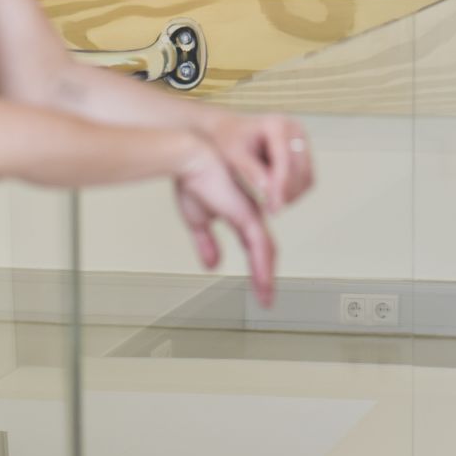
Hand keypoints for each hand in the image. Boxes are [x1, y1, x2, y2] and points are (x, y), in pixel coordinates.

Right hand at [174, 137, 276, 306]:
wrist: (189, 158)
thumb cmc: (191, 178)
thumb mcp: (196, 219)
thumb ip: (206, 242)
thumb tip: (212, 265)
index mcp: (238, 213)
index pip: (254, 244)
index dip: (258, 266)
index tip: (259, 285)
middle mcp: (249, 214)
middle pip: (265, 249)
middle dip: (265, 274)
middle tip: (265, 296)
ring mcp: (250, 215)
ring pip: (266, 251)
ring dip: (265, 276)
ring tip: (265, 298)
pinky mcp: (246, 215)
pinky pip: (260, 246)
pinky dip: (262, 267)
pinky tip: (263, 283)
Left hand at [208, 113, 314, 212]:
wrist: (231, 129)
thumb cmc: (229, 140)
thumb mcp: (234, 154)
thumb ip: (251, 171)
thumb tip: (268, 191)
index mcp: (277, 125)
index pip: (285, 161)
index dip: (280, 187)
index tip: (274, 208)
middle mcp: (295, 129)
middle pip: (300, 170)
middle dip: (287, 193)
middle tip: (271, 211)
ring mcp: (302, 140)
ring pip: (307, 176)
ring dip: (292, 194)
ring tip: (272, 204)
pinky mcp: (304, 152)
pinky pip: (307, 178)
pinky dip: (295, 191)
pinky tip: (277, 196)